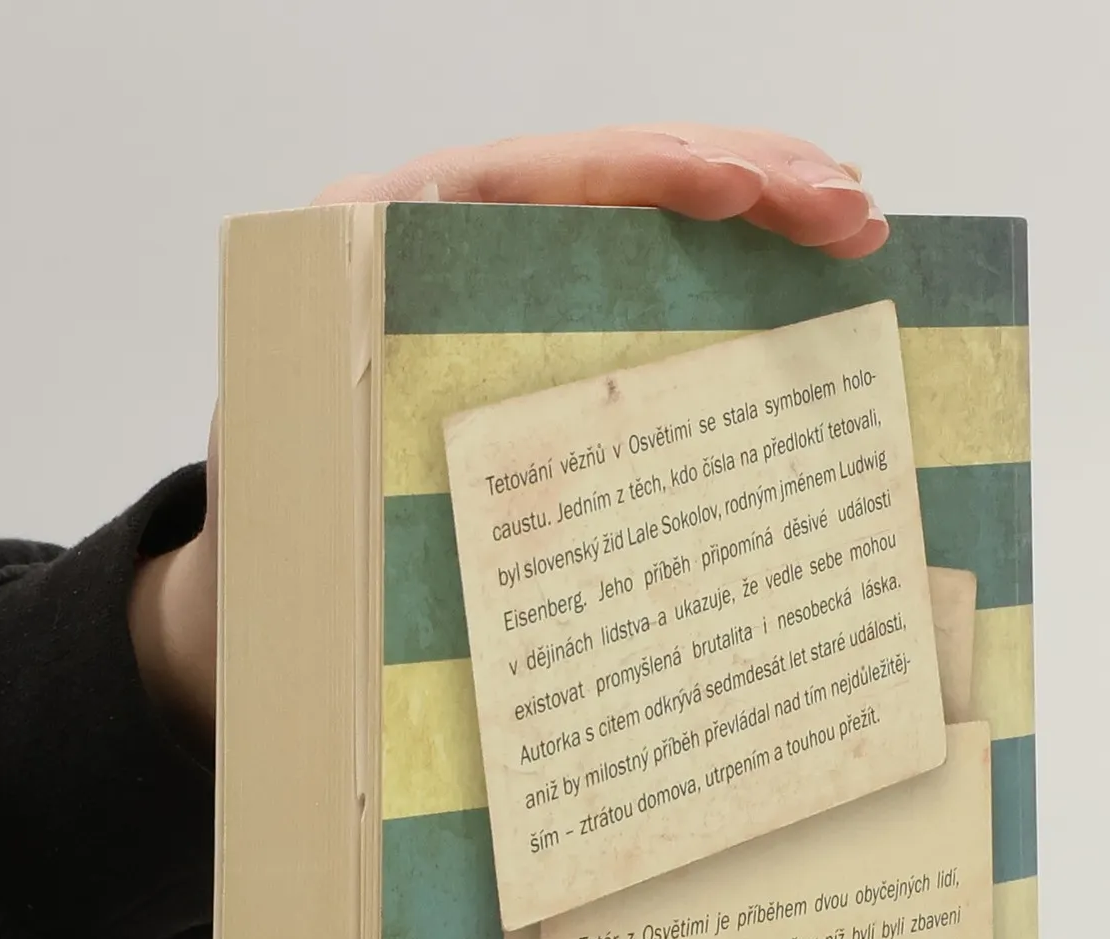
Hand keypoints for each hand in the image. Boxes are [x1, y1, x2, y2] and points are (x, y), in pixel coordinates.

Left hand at [130, 127, 884, 738]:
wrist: (255, 593)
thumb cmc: (276, 561)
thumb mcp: (302, 526)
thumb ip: (361, 494)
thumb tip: (441, 534)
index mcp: (368, 261)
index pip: (519, 180)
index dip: (636, 173)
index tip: (734, 190)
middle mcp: (434, 251)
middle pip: (600, 175)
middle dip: (736, 178)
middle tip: (846, 210)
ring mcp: (494, 286)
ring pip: (634, 215)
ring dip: (753, 210)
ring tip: (853, 223)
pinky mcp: (536, 331)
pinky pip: (636, 274)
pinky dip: (724, 269)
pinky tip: (800, 267)